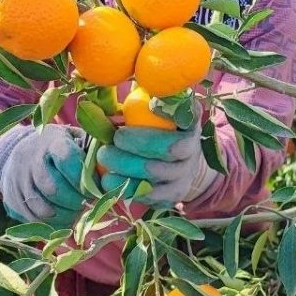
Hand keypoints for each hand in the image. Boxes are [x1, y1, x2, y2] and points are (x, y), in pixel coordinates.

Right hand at [0, 125, 86, 225]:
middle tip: (88, 203)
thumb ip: (90, 151)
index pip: (67, 160)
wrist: (19, 153)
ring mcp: (19, 182)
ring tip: (78, 212)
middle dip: (77, 201)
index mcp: (51, 142)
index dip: (84, 178)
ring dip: (66, 216)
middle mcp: (30, 161)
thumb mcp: (74, 139)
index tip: (95, 188)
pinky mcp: (13, 200)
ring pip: (44, 209)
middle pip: (54, 189)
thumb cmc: (57, 146)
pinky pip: (35, 220)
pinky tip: (66, 220)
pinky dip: (54, 225)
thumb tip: (108, 170)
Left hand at [98, 106, 216, 207]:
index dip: (170, 111)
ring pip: (154, 175)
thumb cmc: (161, 133)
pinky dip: (124, 188)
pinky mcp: (172, 197)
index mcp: (189, 125)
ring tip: (103, 158)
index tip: (149, 105)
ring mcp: (183, 177)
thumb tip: (103, 98)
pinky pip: (148, 196)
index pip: (187, 116)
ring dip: (124, 167)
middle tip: (113, 139)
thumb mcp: (157, 116)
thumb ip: (140, 104)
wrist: (182, 166)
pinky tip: (108, 180)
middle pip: (168, 149)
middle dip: (137, 144)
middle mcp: (192, 151)